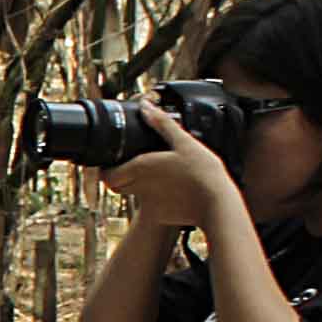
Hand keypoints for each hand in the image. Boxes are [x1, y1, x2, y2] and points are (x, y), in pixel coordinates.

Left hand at [99, 100, 245, 237]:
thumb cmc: (202, 172)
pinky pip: (149, 207)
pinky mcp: (159, 215)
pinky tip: (169, 189)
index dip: (106, 169)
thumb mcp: (184, 141)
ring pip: (130, 196)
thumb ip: (162, 123)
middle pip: (115, 186)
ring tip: (151, 174)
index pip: (107, 175)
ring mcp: (148, 203)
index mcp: (141, 168)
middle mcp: (139, 187)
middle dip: (117, 176)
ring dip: (133, 186)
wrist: (216, 204)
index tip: (113, 161)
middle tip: (129, 165)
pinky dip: (153, 198)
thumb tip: (145, 106)